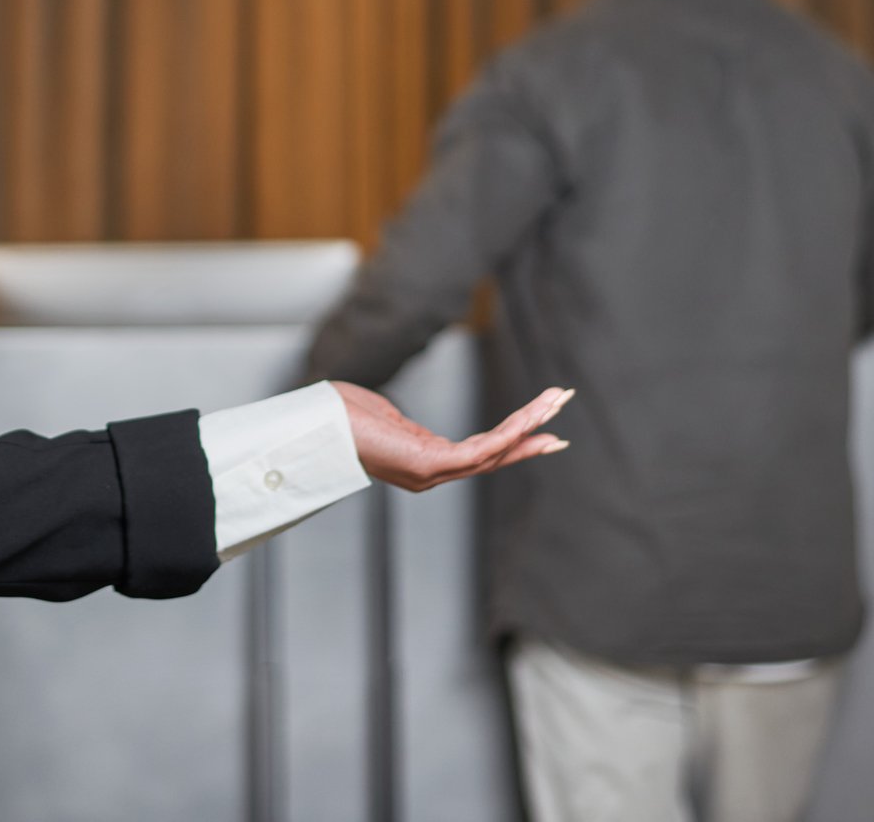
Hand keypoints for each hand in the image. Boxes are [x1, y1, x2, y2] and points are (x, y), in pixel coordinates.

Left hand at [334, 381, 571, 491]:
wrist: (311, 426)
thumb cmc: (334, 419)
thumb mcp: (379, 417)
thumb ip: (403, 426)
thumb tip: (404, 424)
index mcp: (423, 462)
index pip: (479, 452)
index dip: (513, 441)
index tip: (541, 428)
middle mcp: (432, 473)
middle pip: (495, 454)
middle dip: (533, 432)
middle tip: (563, 405)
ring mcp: (432, 473)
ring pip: (494, 451)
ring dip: (529, 425)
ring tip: (557, 400)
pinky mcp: (428, 465)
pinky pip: (479, 449)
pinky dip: (509, 433)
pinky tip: (531, 418)